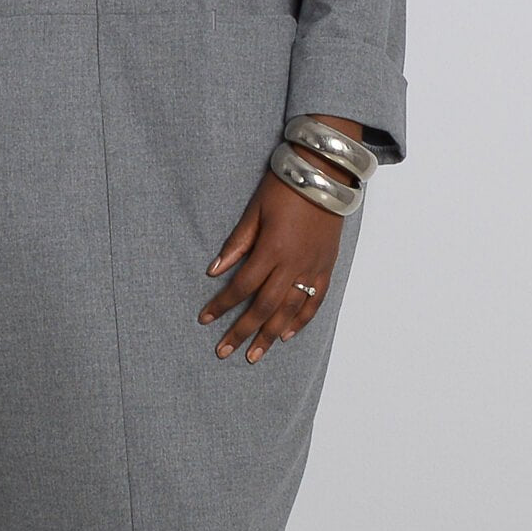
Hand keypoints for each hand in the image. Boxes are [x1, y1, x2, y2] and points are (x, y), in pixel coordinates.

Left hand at [197, 168, 344, 362]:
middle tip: (224, 352)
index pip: (241, 286)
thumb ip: (237, 242)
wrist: (325, 174)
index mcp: (271, 249)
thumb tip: (215, 269)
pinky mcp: (326, 268)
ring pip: (289, 312)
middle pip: (263, 308)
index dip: (221, 305)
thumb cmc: (284, 187)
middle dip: (242, 331)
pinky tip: (287, 335)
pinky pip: (314, 302)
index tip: (205, 319)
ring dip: (270, 336)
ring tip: (254, 355)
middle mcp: (293, 265)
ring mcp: (312, 269)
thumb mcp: (254, 210)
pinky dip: (301, 321)